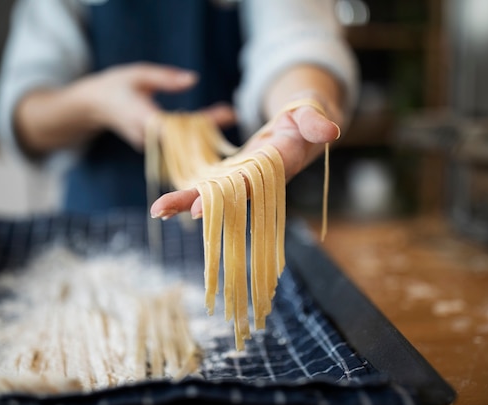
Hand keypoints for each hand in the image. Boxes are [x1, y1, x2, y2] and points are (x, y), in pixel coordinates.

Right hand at [70, 63, 235, 149]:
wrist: (93, 106)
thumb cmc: (115, 86)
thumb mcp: (138, 74)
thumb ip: (165, 78)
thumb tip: (193, 80)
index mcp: (141, 118)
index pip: (177, 126)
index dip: (202, 123)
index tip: (225, 113)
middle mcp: (146, 138)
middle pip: (185, 139)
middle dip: (209, 128)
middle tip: (231, 114)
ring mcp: (149, 147)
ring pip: (182, 146)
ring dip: (204, 135)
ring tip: (227, 116)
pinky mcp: (152, 149)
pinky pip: (176, 146)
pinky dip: (193, 137)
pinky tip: (210, 125)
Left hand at [149, 102, 340, 218]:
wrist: (303, 123)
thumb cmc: (307, 113)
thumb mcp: (312, 110)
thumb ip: (315, 121)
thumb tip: (330, 130)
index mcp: (276, 163)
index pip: (250, 182)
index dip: (226, 195)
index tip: (199, 208)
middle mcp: (259, 177)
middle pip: (225, 195)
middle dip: (194, 202)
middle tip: (161, 210)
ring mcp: (246, 178)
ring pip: (214, 194)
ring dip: (185, 201)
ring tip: (156, 210)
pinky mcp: (236, 174)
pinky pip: (210, 186)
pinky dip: (189, 194)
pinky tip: (165, 204)